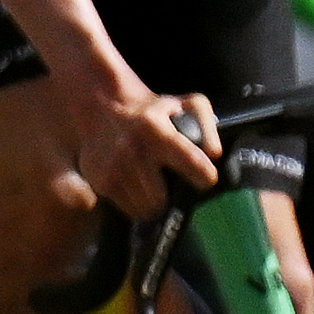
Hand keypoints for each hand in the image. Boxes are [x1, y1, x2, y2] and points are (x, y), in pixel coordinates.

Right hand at [75, 78, 222, 221]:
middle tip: (173, 185)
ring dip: (153, 202)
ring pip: (145, 209)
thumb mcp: (187, 104)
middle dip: (171, 197)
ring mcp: (112, 168)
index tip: (206, 180)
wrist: (102, 104)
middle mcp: (132, 151)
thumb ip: (207, 126)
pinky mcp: (99, 181)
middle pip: (161, 200)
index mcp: (156, 131)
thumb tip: (214, 154)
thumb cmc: (153, 110)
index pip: (192, 163)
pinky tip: (136, 183)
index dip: (204, 177)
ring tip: (153, 184)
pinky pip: (127, 209)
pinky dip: (135, 201)